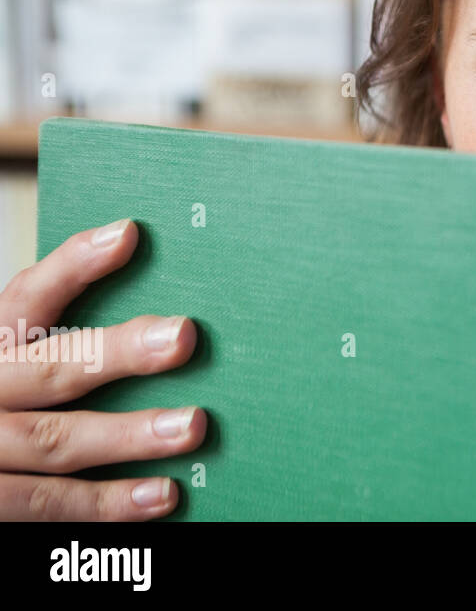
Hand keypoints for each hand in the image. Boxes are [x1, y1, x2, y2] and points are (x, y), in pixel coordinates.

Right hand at [0, 219, 204, 519]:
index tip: (127, 234)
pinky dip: (105, 503)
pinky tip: (161, 495)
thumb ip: (61, 338)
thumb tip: (144, 272)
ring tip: (192, 425)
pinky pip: (45, 505)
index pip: (27, 298)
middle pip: (49, 371)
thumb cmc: (2, 401)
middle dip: (117, 354)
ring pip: (53, 442)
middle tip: (183, 337)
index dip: (73, 265)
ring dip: (127, 436)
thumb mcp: (12, 358)